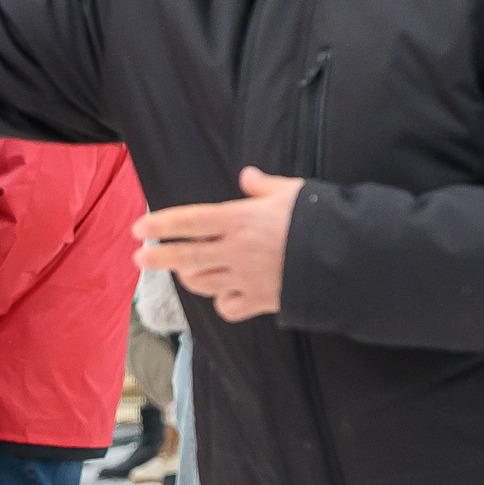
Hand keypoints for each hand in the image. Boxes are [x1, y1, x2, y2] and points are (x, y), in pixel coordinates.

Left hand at [133, 168, 302, 322]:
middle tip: (138, 259)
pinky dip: (221, 302)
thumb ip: (264, 187)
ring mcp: (246, 278)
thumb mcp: (293, 191)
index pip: (190, 221)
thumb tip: (247, 177)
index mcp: (241, 219)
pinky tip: (223, 294)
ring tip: (183, 270)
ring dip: (189, 277)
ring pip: (202, 283)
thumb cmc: (319, 218)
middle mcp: (237, 250)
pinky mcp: (260, 301)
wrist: (346, 257)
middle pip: (186, 256)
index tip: (139, 229)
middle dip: (158, 257)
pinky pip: (227, 307)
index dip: (161, 225)